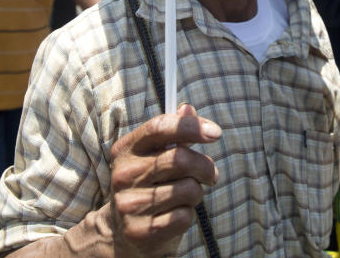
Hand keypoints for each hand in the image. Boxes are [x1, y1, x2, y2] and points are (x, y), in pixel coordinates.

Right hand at [102, 104, 220, 256]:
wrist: (123, 231)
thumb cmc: (148, 185)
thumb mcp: (154, 156)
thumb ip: (172, 133)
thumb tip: (188, 108)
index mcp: (126, 149)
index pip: (159, 127)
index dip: (190, 126)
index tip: (216, 132)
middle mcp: (123, 175)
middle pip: (180, 158)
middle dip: (205, 166)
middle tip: (211, 174)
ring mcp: (130, 204)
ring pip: (188, 189)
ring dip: (197, 192)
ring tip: (186, 196)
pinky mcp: (141, 230)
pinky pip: (184, 216)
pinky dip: (188, 214)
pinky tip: (174, 214)